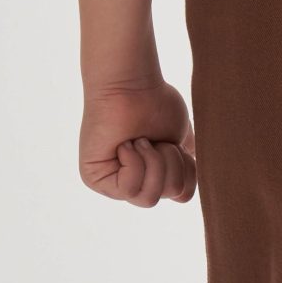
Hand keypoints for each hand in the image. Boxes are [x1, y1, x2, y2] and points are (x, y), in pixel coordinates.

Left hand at [79, 78, 195, 206]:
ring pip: (149, 198)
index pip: (182, 195)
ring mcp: (113, 184)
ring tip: (140, 139)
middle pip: (169, 195)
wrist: (133, 85)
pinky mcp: (95, 178)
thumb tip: (183, 194)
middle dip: (170, 162)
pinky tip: (126, 143)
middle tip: (155, 139)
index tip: (172, 141)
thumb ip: (185, 166)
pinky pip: (129, 190)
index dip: (186, 167)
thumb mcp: (180, 139)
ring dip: (154, 161)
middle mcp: (133, 183)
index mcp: (154, 176)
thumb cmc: (156, 103)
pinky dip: (135, 162)